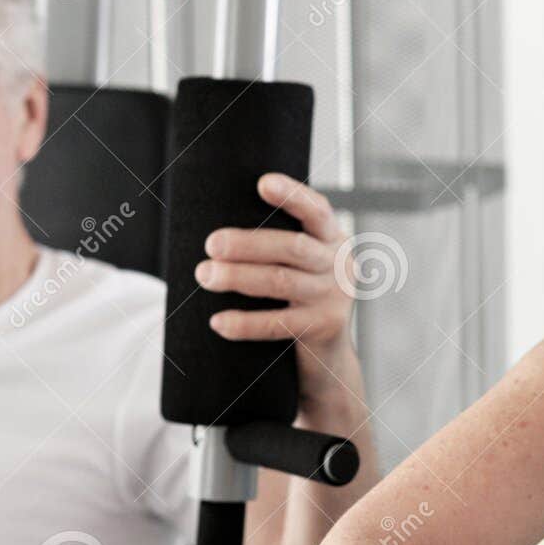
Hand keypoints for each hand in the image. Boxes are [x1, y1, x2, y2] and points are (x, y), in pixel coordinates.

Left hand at [194, 173, 354, 402]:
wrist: (326, 361)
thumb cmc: (299, 302)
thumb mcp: (301, 268)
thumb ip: (278, 246)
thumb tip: (218, 231)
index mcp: (331, 239)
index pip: (316, 210)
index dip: (291, 196)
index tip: (262, 183)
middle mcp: (338, 264)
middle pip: (292, 247)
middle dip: (248, 244)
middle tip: (211, 244)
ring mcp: (335, 297)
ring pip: (281, 281)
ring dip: (238, 277)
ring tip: (204, 275)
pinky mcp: (324, 329)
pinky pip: (278, 324)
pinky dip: (245, 323)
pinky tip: (218, 321)